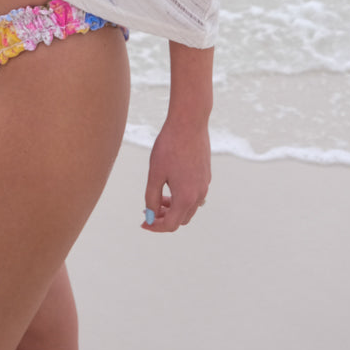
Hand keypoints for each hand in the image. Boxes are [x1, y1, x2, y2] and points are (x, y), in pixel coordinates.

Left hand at [142, 116, 210, 232]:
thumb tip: (150, 216)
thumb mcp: (155, 173)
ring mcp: (205, 185)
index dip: (155, 226)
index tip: (143, 222)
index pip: (170, 225)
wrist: (189, 122)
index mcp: (186, 198)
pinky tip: (171, 183)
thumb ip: (151, 198)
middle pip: (182, 219)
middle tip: (149, 209)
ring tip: (160, 197)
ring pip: (189, 208)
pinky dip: (182, 197)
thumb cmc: (169, 146)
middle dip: (165, 218)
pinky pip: (195, 195)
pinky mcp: (206, 175)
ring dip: (174, 208)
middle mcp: (199, 195)